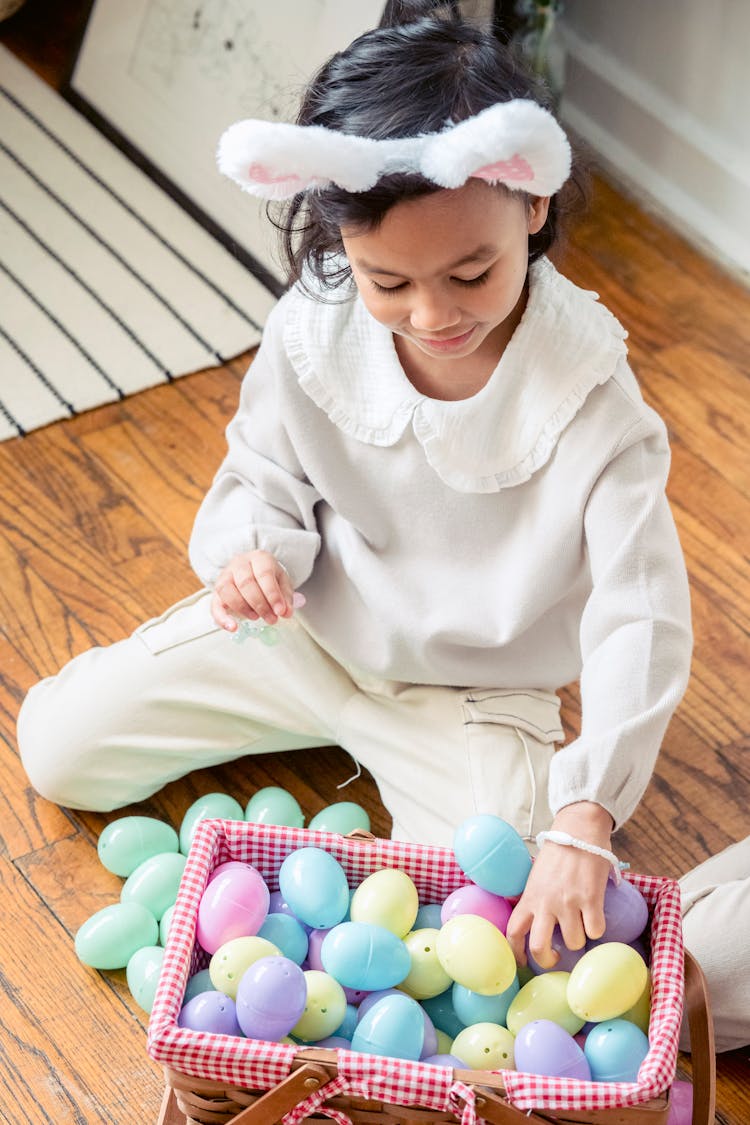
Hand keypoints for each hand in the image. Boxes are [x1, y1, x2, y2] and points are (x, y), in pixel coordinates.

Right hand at [211, 550, 294, 630]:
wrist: (252, 571)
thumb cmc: (267, 577)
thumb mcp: (282, 583)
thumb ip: (285, 598)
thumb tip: (286, 612)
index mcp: (259, 558)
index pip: (264, 574)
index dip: (272, 594)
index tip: (280, 611)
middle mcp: (240, 563)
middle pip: (246, 583)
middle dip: (260, 605)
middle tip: (271, 619)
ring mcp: (225, 576)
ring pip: (228, 592)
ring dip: (243, 609)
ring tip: (256, 618)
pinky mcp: (216, 591)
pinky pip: (215, 605)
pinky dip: (222, 618)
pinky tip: (233, 627)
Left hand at [506, 802, 613, 968]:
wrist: (578, 830)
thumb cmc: (558, 853)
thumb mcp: (536, 876)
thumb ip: (534, 898)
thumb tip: (533, 922)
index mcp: (529, 896)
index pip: (513, 931)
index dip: (516, 953)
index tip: (524, 962)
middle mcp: (545, 902)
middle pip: (539, 947)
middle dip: (548, 960)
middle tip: (557, 957)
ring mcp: (568, 902)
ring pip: (574, 942)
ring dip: (580, 940)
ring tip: (581, 926)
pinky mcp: (590, 898)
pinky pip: (596, 930)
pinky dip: (598, 928)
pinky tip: (595, 915)